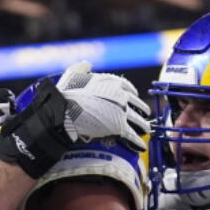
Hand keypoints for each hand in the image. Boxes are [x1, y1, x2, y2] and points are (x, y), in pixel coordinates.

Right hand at [0, 63, 148, 178]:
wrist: (64, 110)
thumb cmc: (66, 93)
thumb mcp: (74, 73)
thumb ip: (83, 68)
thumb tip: (87, 64)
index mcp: (112, 81)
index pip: (128, 88)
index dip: (132, 95)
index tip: (134, 99)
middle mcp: (120, 94)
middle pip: (136, 104)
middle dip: (141, 110)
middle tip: (144, 115)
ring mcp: (122, 111)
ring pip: (138, 120)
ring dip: (143, 126)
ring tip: (146, 131)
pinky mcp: (119, 127)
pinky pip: (132, 135)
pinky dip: (138, 142)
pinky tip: (141, 146)